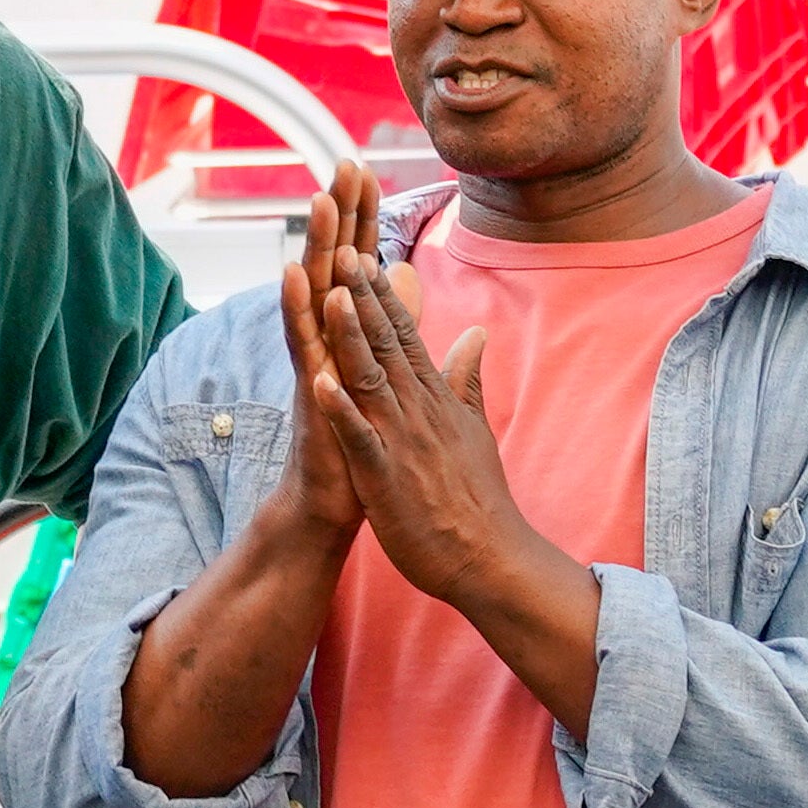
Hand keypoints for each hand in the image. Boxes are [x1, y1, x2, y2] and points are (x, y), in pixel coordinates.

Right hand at [267, 162, 385, 541]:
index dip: (365, 219)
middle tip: (343, 162)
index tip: (368, 170)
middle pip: (333, 263)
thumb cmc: (359, 440)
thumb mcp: (386, 373)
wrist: (332, 501)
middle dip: (340, 214)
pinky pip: (300, 341)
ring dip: (315, 244)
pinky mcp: (308, 388)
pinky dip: (296, 307)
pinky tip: (292, 272)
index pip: (359, 264)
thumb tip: (404, 276)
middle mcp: (326, 338)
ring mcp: (314, 360)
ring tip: (319, 199)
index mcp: (350, 333)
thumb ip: (394, 322)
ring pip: (314, 292)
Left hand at [311, 243, 534, 605]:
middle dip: (363, 299)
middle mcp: (421, 411)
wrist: (489, 557)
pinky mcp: (387, 477)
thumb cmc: (476, 497)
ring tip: (330, 296)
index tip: (362, 254)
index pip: (406, 336)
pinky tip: (319, 381)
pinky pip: (359, 438)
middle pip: (388, 345)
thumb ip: (468, 378)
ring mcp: (404, 442)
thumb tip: (476, 333)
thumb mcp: (473, 428)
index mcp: (435, 399)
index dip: (382, 296)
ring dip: (351, 338)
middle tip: (341, 250)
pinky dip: (340, 410)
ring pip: (372, 380)